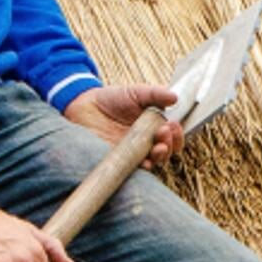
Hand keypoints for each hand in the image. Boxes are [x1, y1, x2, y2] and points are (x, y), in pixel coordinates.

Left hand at [64, 83, 185, 168]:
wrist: (84, 106)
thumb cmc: (112, 99)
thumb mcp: (136, 92)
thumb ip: (155, 94)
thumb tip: (175, 97)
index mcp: (154, 126)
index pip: (172, 135)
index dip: (177, 133)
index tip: (174, 125)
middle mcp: (147, 142)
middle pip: (166, 150)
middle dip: (171, 143)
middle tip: (165, 132)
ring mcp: (134, 152)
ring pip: (154, 161)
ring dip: (161, 155)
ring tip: (159, 147)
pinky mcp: (120, 161)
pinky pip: (134, 169)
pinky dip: (142, 167)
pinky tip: (145, 162)